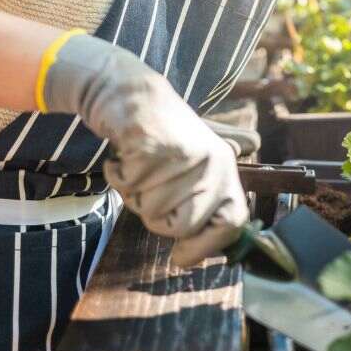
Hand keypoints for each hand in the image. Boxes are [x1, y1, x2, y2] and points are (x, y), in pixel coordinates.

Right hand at [40, 33, 248, 265]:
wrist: (131, 92)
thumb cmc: (160, 139)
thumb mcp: (192, 168)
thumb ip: (200, 206)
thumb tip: (191, 258)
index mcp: (225, 169)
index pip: (233, 222)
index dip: (206, 246)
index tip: (181, 257)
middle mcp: (212, 161)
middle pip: (184, 225)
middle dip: (157, 218)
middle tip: (150, 189)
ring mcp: (184, 154)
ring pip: (151, 210)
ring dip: (134, 194)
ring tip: (139, 165)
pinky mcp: (154, 146)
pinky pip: (128, 187)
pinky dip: (117, 175)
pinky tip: (124, 155)